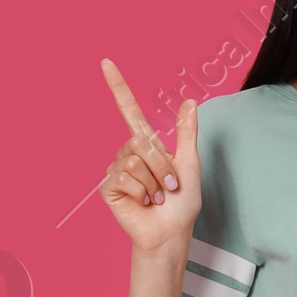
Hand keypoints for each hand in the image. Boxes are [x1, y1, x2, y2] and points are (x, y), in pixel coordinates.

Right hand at [99, 60, 200, 254]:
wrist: (171, 233)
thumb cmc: (182, 204)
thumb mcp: (190, 164)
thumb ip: (187, 133)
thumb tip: (190, 101)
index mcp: (148, 146)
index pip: (130, 111)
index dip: (118, 87)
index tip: (106, 63)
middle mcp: (129, 154)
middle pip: (140, 142)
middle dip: (160, 165)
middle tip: (169, 186)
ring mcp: (118, 170)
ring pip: (133, 161)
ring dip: (153, 181)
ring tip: (157, 196)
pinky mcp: (110, 187)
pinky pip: (124, 177)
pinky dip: (140, 192)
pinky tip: (143, 203)